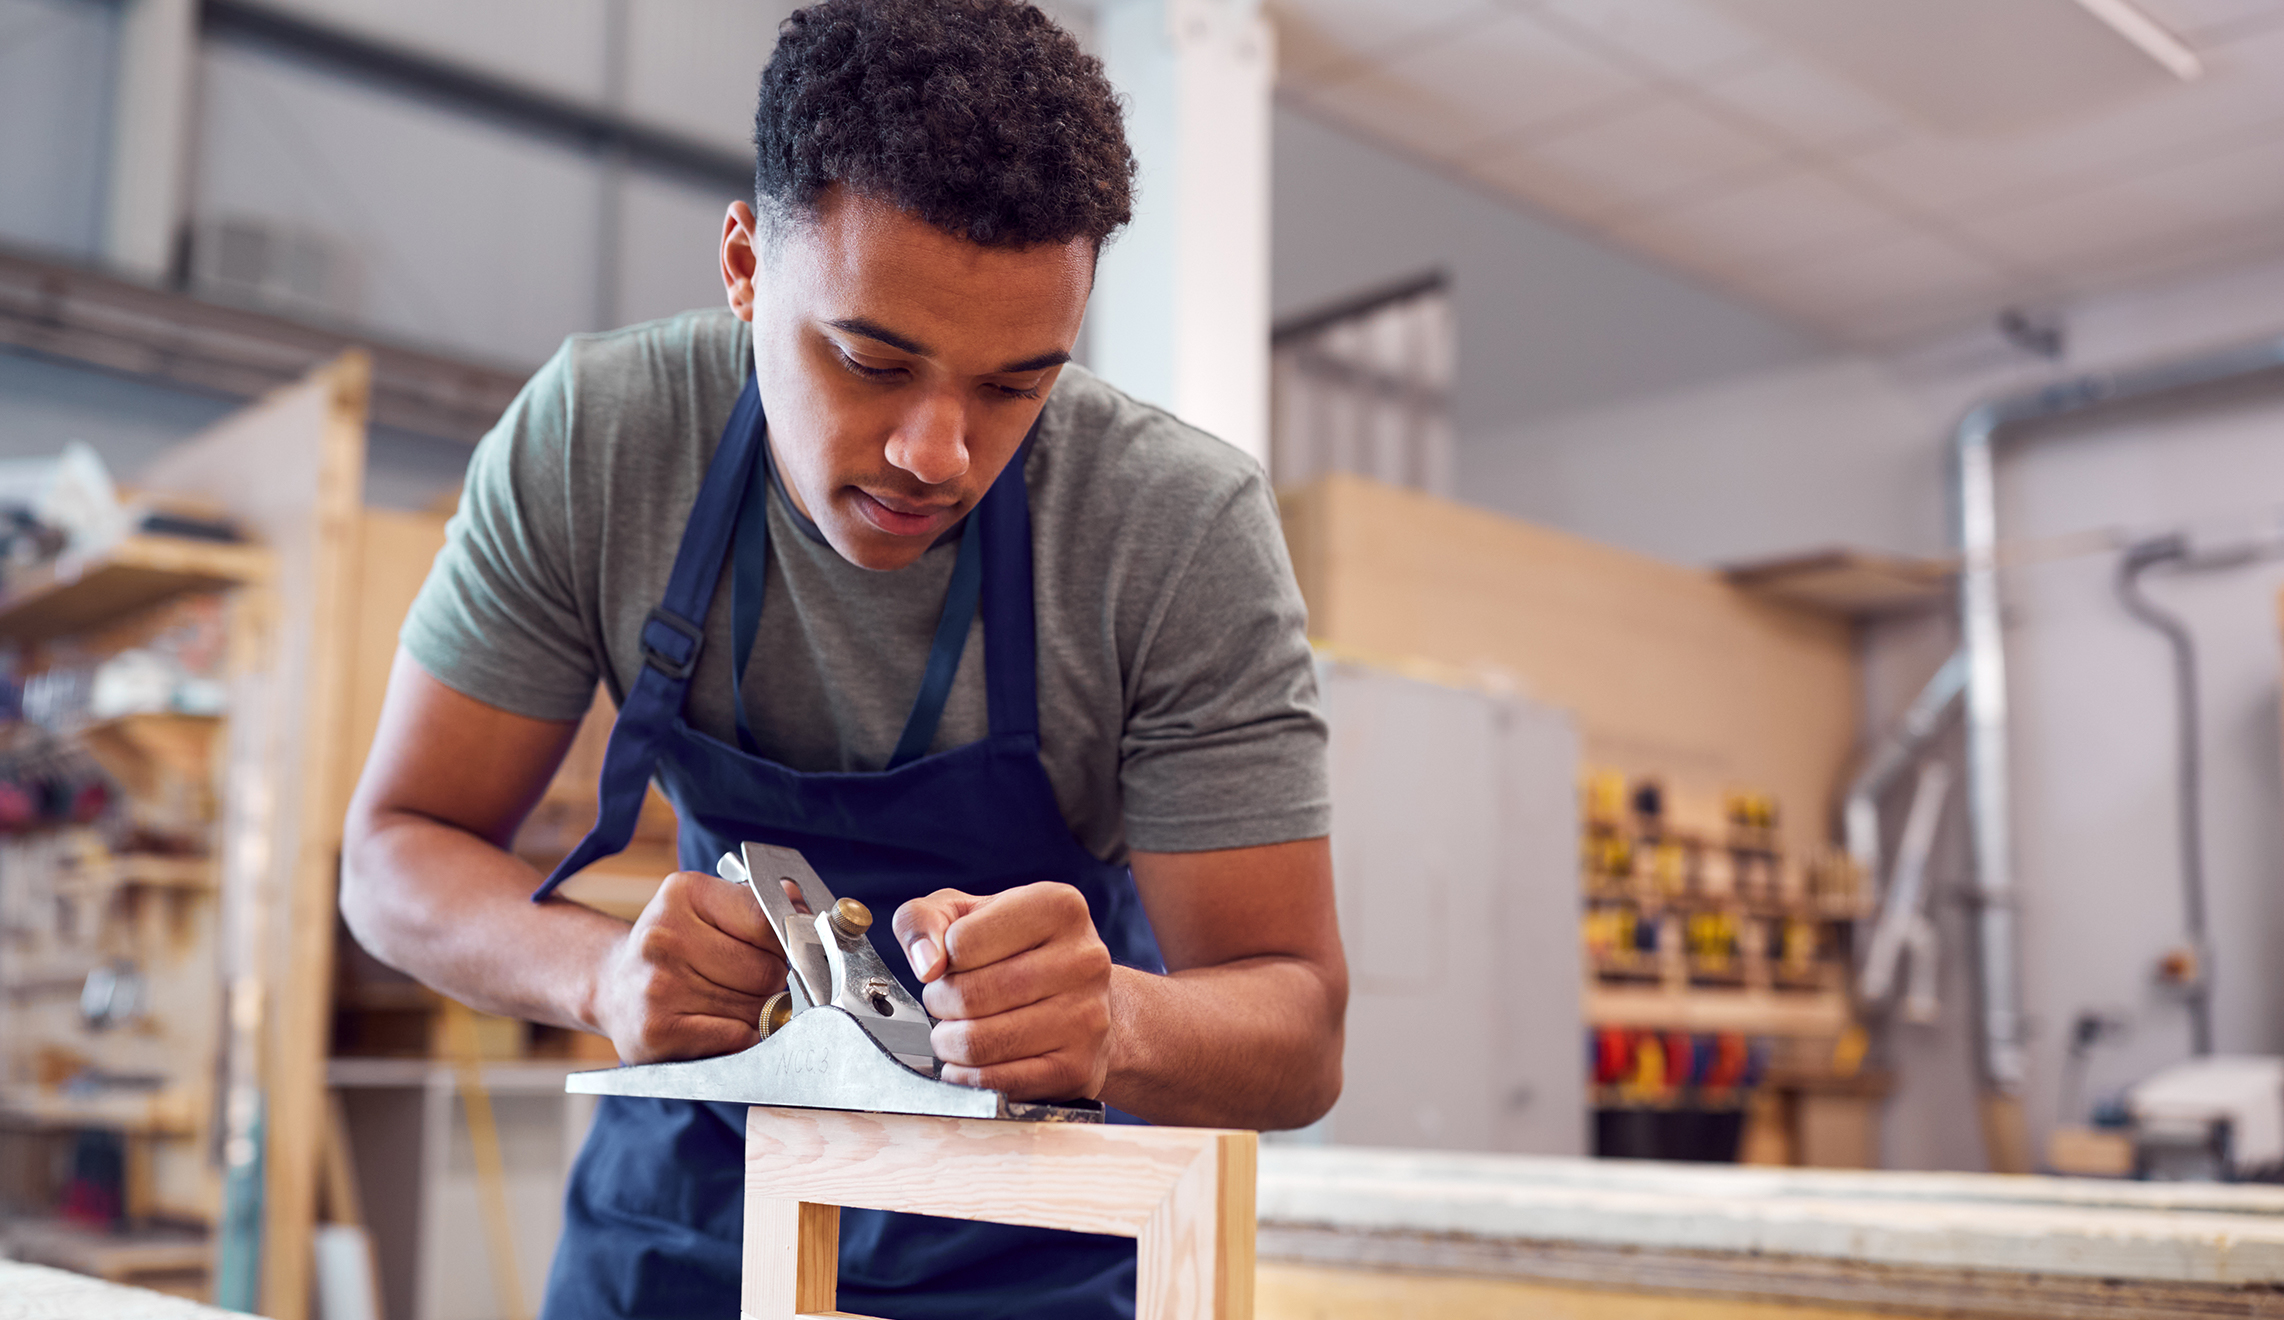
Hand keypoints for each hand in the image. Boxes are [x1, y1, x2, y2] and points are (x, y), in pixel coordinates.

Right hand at [589, 870, 788, 1063]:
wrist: (613, 986)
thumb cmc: (674, 946)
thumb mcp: (708, 907)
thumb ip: (757, 904)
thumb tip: (798, 902)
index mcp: (683, 893)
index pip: (767, 921)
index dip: (784, 942)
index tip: (778, 950)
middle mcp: (663, 937)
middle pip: (766, 970)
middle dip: (770, 982)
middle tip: (746, 981)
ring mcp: (657, 986)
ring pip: (755, 1008)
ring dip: (756, 1012)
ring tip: (727, 1002)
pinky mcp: (656, 1032)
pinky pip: (736, 1038)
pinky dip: (740, 1037)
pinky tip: (720, 1026)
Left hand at [892, 883, 1112, 1100]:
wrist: (1081, 1002)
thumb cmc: (1016, 952)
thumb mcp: (966, 915)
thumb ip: (924, 919)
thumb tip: (926, 963)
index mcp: (1058, 906)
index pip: (961, 942)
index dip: (942, 960)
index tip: (953, 965)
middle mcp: (1084, 959)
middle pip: (969, 996)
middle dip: (940, 1004)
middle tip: (947, 1004)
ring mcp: (1087, 1017)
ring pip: (978, 1043)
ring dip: (949, 1043)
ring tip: (957, 1032)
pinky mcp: (1078, 1068)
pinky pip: (996, 1084)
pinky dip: (967, 1078)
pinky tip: (971, 1063)